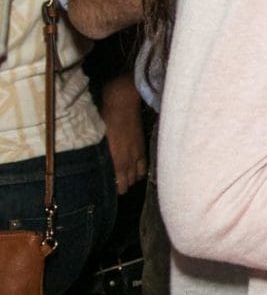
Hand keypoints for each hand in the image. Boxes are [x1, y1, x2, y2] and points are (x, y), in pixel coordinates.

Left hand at [100, 72, 146, 193]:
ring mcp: (136, 155)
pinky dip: (139, 172)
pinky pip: (144, 168)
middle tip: (113, 183)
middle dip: (121, 186)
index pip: (118, 185)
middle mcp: (127, 161)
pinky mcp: (142, 148)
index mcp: (114, 160)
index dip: (113, 189)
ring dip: (130, 179)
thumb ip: (99, 156)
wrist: (122, 104)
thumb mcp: (97, 140)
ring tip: (123, 178)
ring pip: (136, 178)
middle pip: (127, 184)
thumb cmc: (104, 120)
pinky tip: (134, 170)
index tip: (106, 188)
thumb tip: (95, 167)